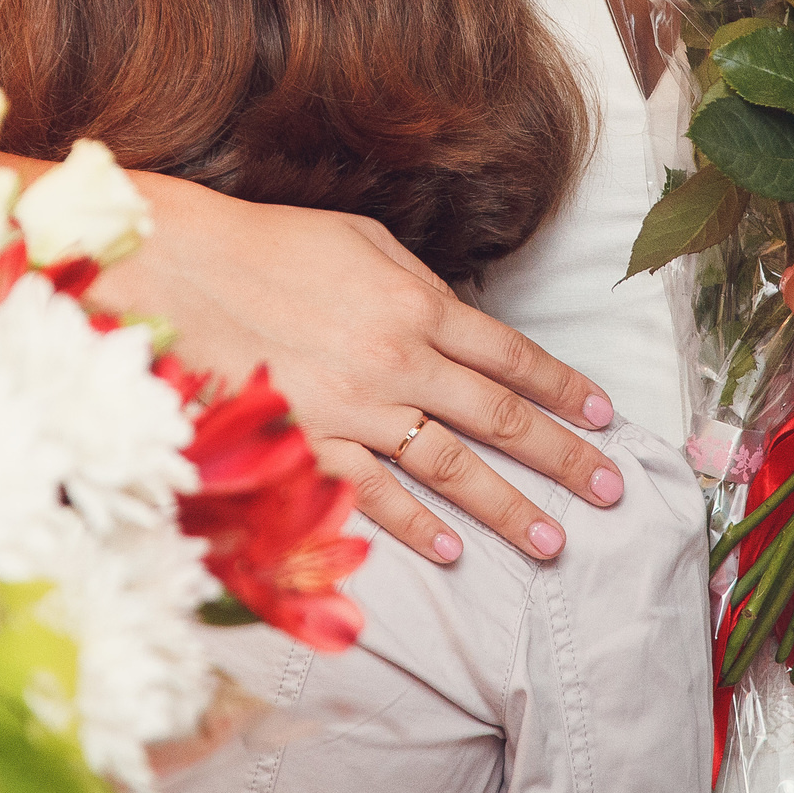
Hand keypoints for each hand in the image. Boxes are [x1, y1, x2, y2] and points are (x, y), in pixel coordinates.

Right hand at [92, 172, 624, 564]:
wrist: (183, 272)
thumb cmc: (272, 246)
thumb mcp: (362, 241)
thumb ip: (420, 285)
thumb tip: (460, 322)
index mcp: (418, 303)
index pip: (511, 356)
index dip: (562, 387)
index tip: (603, 415)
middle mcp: (399, 361)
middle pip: (498, 417)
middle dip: (562, 457)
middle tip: (610, 491)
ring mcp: (355, 410)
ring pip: (450, 468)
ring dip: (507, 508)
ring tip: (553, 541)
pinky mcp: (310, 445)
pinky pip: (375, 495)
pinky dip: (418, 526)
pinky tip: (454, 551)